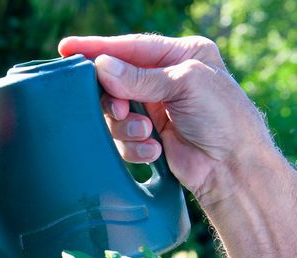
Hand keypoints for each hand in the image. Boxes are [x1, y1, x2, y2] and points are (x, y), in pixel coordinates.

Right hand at [58, 34, 274, 204]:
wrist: (233, 168)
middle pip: (114, 82)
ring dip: (126, 126)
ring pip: (114, 113)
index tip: (67, 49)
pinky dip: (134, 146)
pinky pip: (121, 138)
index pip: (130, 48)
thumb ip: (140, 77)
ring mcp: (155, 109)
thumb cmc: (223, 118)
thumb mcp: (184, 85)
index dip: (97, 48)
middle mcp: (164, 80)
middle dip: (114, 99)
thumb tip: (101, 67)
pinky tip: (155, 150)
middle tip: (120, 109)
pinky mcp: (149, 136)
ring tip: (147, 134)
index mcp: (179, 55)